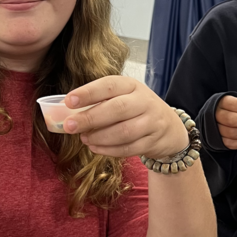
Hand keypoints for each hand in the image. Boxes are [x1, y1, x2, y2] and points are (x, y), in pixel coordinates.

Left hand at [61, 77, 188, 158]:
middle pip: (117, 109)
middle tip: (70, 126)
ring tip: (84, 139)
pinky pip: (129, 148)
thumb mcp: (123, 97)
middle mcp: (144, 101)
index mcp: (132, 85)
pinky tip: (95, 148)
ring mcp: (151, 122)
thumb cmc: (137, 109)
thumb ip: (100, 102)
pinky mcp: (153, 141)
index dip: (88, 93)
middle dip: (90, 118)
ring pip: (123, 131)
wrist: (170, 127)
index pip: (109, 85)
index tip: (69, 101)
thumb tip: (67, 112)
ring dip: (99, 137)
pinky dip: (109, 150)